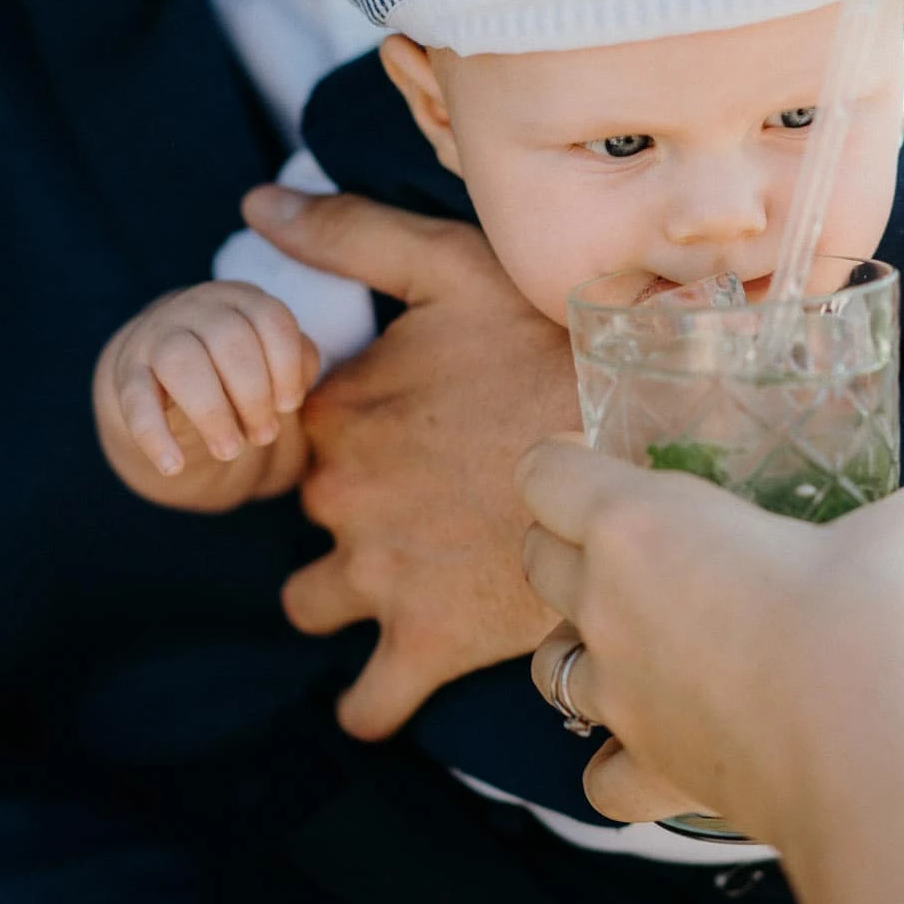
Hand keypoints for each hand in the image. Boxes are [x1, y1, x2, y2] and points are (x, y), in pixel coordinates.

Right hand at [94, 283, 317, 509]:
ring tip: (230, 450)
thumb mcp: (270, 355)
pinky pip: (136, 400)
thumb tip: (293, 388)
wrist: (162, 367)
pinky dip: (154, 435)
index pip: (270, 318)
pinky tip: (173, 466)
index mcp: (240, 299)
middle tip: (264, 436)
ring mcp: (156, 336)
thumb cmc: (235, 366)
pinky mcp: (126, 373)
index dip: (286, 365)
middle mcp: (196, 308)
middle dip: (254, 396)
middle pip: (229, 340)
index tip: (290, 405)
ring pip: (181, 362)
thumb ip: (296, 363)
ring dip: (212, 412)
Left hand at [241, 187, 579, 737]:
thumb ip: (348, 234)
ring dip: (344, 598)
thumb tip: (256, 199)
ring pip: (314, 604)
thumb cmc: (551, 343)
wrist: (647, 440)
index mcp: (337, 411)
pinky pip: (366, 703)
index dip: (341, 434)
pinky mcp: (426, 643)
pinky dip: (369, 703)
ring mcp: (377, 575)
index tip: (398, 433)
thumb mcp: (451, 265)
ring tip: (408, 581)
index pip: (296, 435)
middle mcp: (340, 497)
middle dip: (349, 515)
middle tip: (425, 501)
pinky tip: (386, 690)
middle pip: (308, 518)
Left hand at [519, 441, 903, 852]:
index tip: (606, 460)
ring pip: (547, 666)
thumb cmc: (874, 624)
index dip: (565, 460)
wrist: (877, 761)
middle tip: (637, 543)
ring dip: (579, 648)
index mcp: (641, 524)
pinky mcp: (651, 771)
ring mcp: (621, 696)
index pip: (545, 474)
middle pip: (535, 560)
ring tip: (638, 644)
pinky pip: (601, 776)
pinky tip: (659, 751)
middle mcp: (608, 606)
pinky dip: (618, 765)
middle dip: (568, 544)